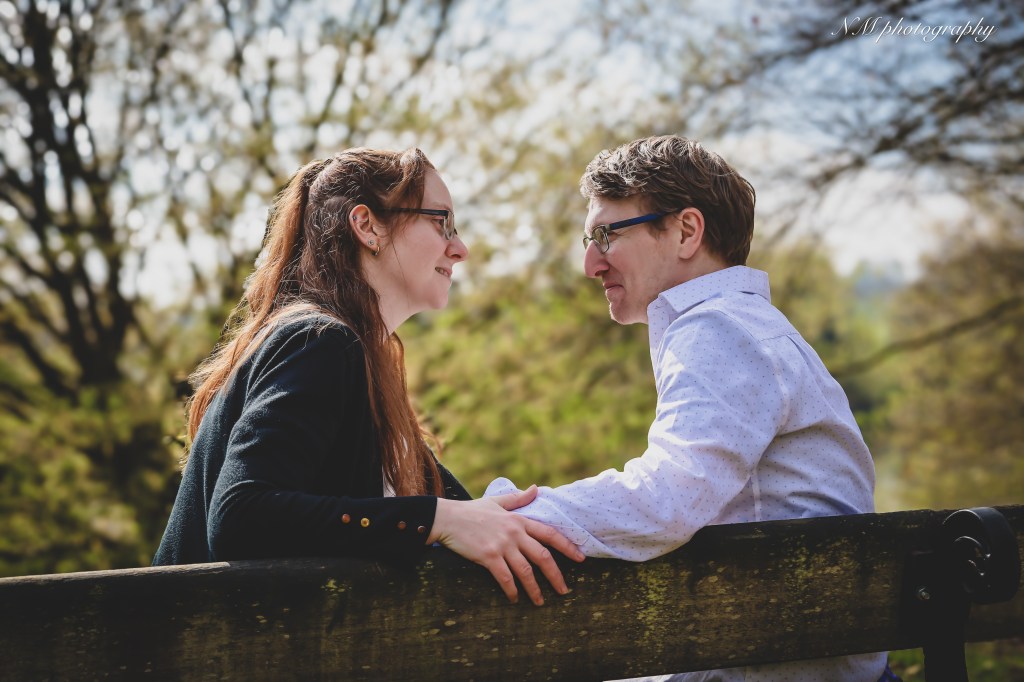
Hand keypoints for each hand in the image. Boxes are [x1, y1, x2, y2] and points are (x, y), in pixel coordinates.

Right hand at [428, 485, 584, 605]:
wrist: (447, 518)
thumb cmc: (471, 510)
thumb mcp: (497, 501)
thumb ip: (518, 498)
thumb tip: (536, 488)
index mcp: (519, 520)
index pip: (549, 534)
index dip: (567, 546)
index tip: (581, 558)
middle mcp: (514, 532)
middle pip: (543, 556)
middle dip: (556, 575)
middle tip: (564, 591)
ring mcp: (502, 545)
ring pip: (526, 571)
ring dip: (535, 589)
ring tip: (540, 602)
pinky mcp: (488, 556)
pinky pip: (505, 578)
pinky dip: (512, 590)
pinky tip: (515, 599)